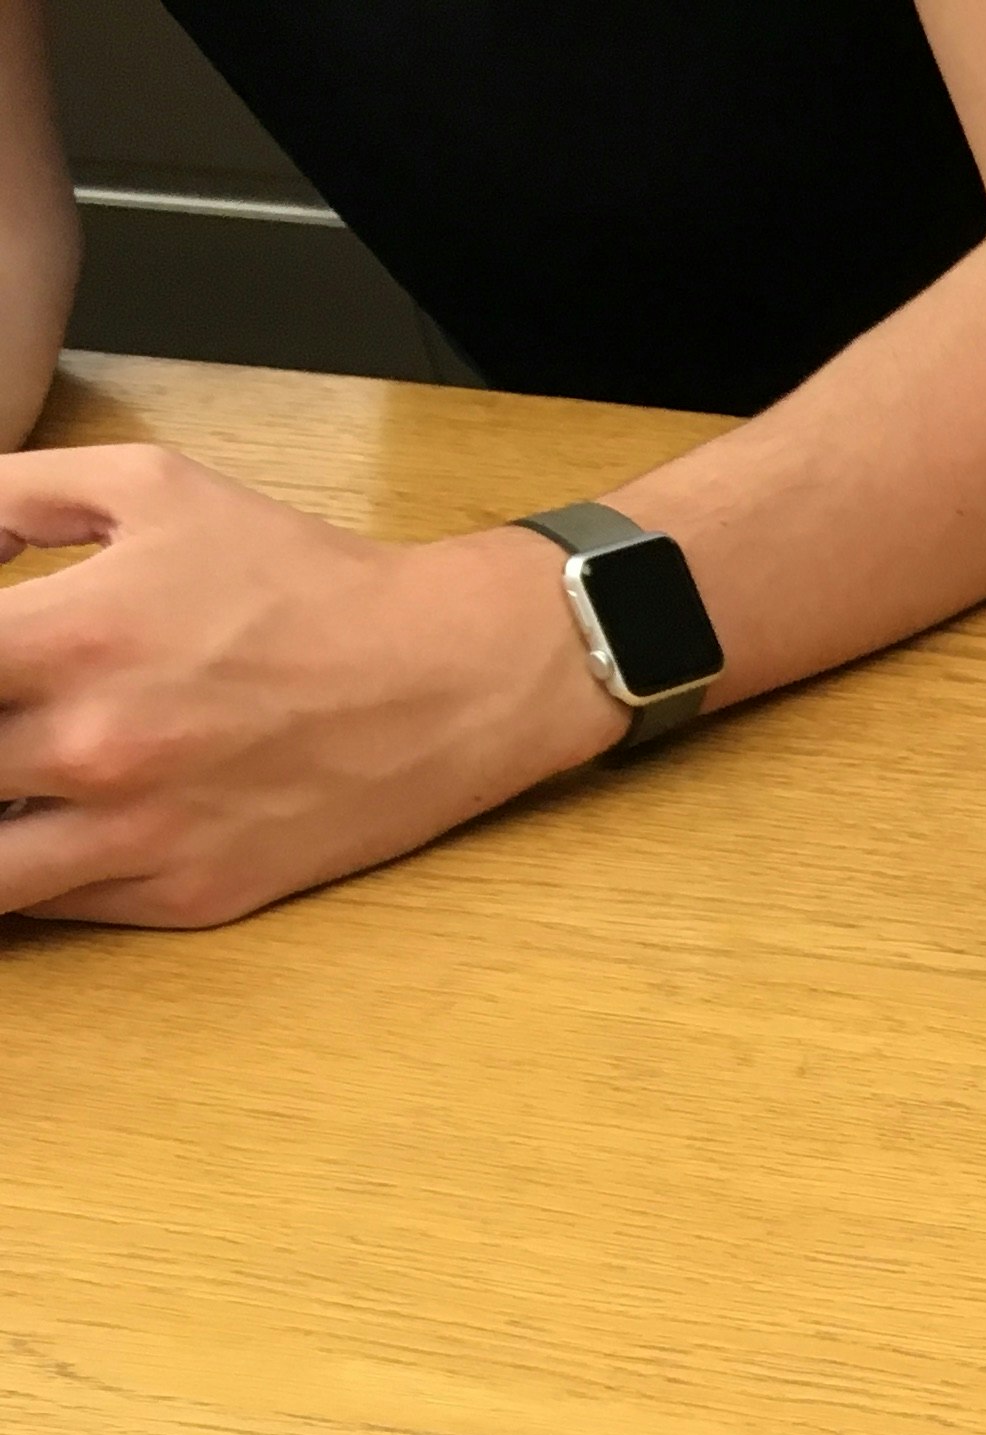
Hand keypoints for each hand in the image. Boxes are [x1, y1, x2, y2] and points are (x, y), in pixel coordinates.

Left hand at [0, 443, 625, 927]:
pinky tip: (41, 824)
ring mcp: (139, 836)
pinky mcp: (186, 895)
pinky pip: (49, 906)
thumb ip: (9, 498)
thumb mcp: (151, 489)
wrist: (452, 679)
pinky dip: (25, 870)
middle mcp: (93, 748)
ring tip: (3, 788)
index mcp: (69, 637)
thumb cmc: (304, 581)